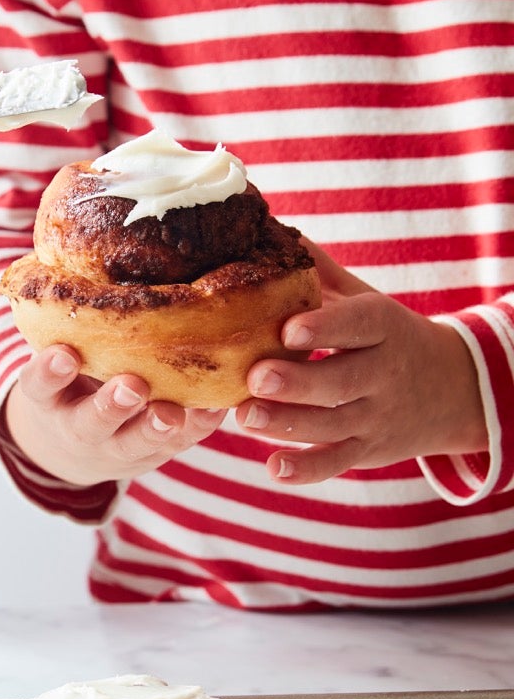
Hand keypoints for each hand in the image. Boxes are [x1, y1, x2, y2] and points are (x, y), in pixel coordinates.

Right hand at [4, 346, 224, 485]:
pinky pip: (177, 444)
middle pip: (91, 423)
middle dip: (112, 406)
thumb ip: (66, 326)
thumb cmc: (68, 378)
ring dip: (155, 427)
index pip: (39, 386)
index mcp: (47, 399)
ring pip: (134, 442)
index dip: (49, 373)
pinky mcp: (154, 453)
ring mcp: (115, 446)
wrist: (71, 446)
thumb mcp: (54, 358)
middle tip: (132, 386)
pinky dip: (197, 426)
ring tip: (172, 413)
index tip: (64, 354)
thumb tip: (78, 253)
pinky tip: (214, 407)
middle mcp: (78, 427)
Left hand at [234, 242, 486, 482]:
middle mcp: (383, 373)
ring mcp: (376, 416)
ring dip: (288, 424)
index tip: (288, 329)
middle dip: (298, 382)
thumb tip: (271, 229)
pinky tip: (274, 467)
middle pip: (342, 381)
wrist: (453, 389)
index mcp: (382, 327)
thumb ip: (319, 271)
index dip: (325, 327)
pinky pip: (338, 463)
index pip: (357, 325)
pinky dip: (307, 469)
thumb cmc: (385, 335)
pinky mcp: (367, 450)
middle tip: (256, 378)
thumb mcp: (363, 299)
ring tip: (245, 417)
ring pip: (333, 424)